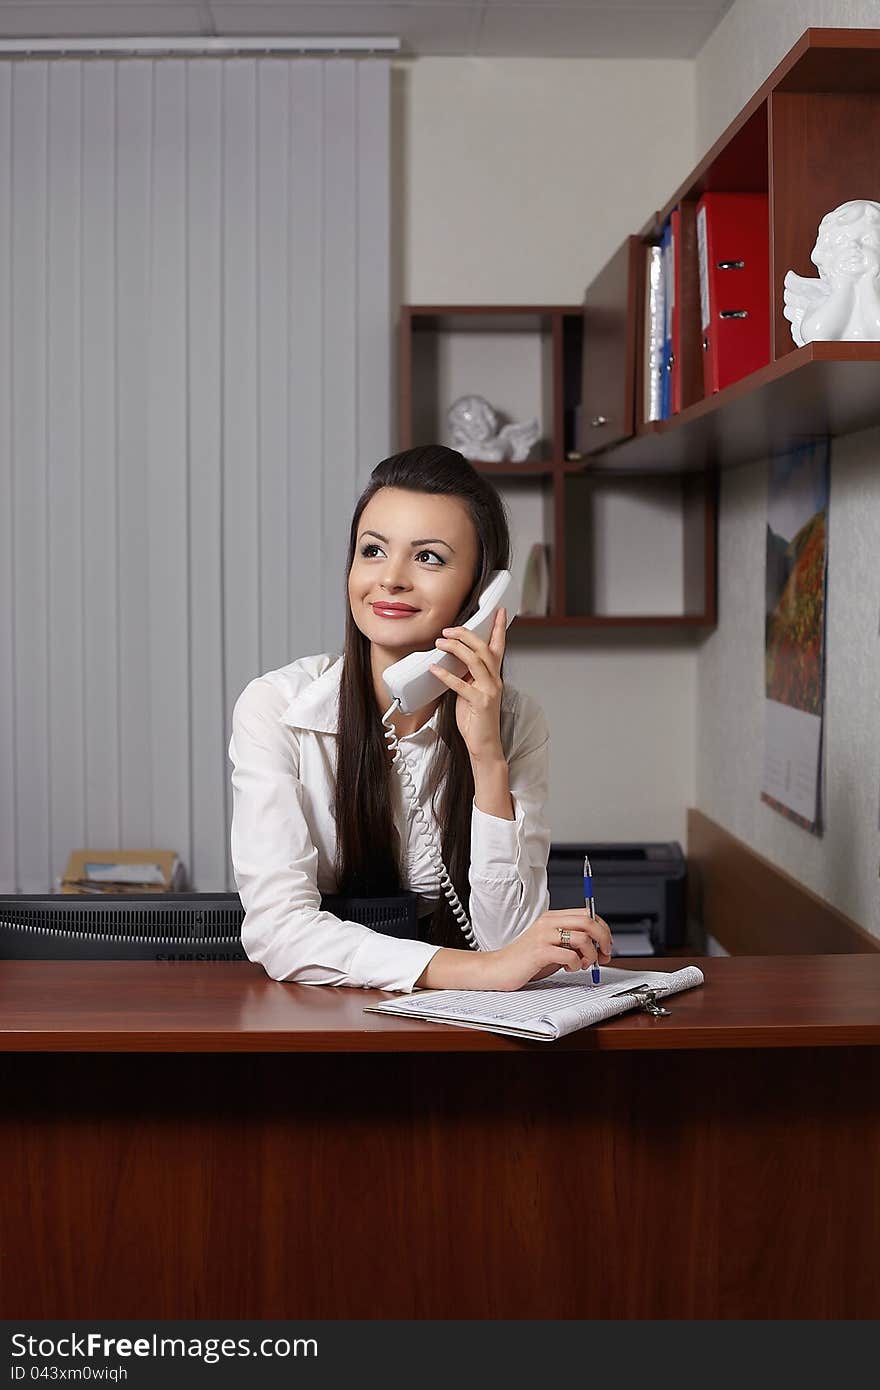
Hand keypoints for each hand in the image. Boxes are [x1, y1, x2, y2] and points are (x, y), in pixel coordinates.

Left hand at [428, 607, 506, 763]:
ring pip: (476, 661)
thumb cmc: (477, 719)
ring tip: (440, 643)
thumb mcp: (472, 691)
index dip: (499, 628)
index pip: (498, 646)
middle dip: (467, 635)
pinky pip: (461, 684)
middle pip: (484, 649)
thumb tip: (452, 659)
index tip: (498, 611)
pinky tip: (434, 668)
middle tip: (449, 630)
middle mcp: (495, 681)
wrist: (484, 744)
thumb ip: (467, 675)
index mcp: (493, 676)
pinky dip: (446, 674)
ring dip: (456, 649)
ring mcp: (489, 691)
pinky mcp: (480, 703)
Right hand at [477, 908, 613, 991]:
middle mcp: (548, 922)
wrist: (497, 969)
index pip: (587, 914)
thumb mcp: (552, 946)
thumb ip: (571, 943)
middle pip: (589, 921)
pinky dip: (577, 964)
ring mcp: (543, 935)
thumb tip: (597, 947)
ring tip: (583, 964)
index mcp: (552, 918)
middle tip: (604, 954)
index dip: (603, 929)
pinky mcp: (539, 951)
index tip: (606, 946)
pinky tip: (570, 968)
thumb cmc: (525, 960)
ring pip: (583, 937)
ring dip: (590, 954)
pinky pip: (570, 954)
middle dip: (604, 939)